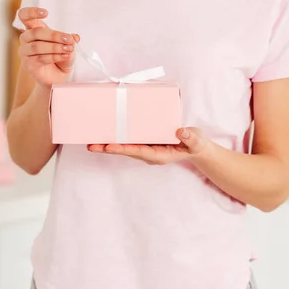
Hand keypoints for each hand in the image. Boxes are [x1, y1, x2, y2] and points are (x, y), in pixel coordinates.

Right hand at [18, 7, 79, 88]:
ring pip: (37, 46)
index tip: (46, 13)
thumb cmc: (61, 56)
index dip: (32, 12)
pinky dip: (54, 56)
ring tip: (68, 49)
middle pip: (35, 32)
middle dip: (54, 35)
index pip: (24, 16)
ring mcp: (25, 52)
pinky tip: (64, 56)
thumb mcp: (68, 45)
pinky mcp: (28, 64)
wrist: (59, 76)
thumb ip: (70, 40)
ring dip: (55, 47)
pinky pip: (40, 58)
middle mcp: (26, 39)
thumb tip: (75, 37)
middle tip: (68, 39)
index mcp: (33, 28)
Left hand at [88, 127, 210, 164]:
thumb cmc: (196, 144)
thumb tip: (181, 132)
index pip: (139, 151)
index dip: (123, 149)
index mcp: (160, 155)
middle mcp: (150, 154)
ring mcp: (148, 149)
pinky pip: (130, 141)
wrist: (197, 147)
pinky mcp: (147, 142)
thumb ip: (191, 138)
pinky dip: (118, 138)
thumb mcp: (197, 141)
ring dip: (109, 144)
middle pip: (126, 151)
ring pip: (125, 147)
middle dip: (109, 148)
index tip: (110, 146)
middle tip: (91, 145)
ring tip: (91, 141)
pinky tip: (107, 133)